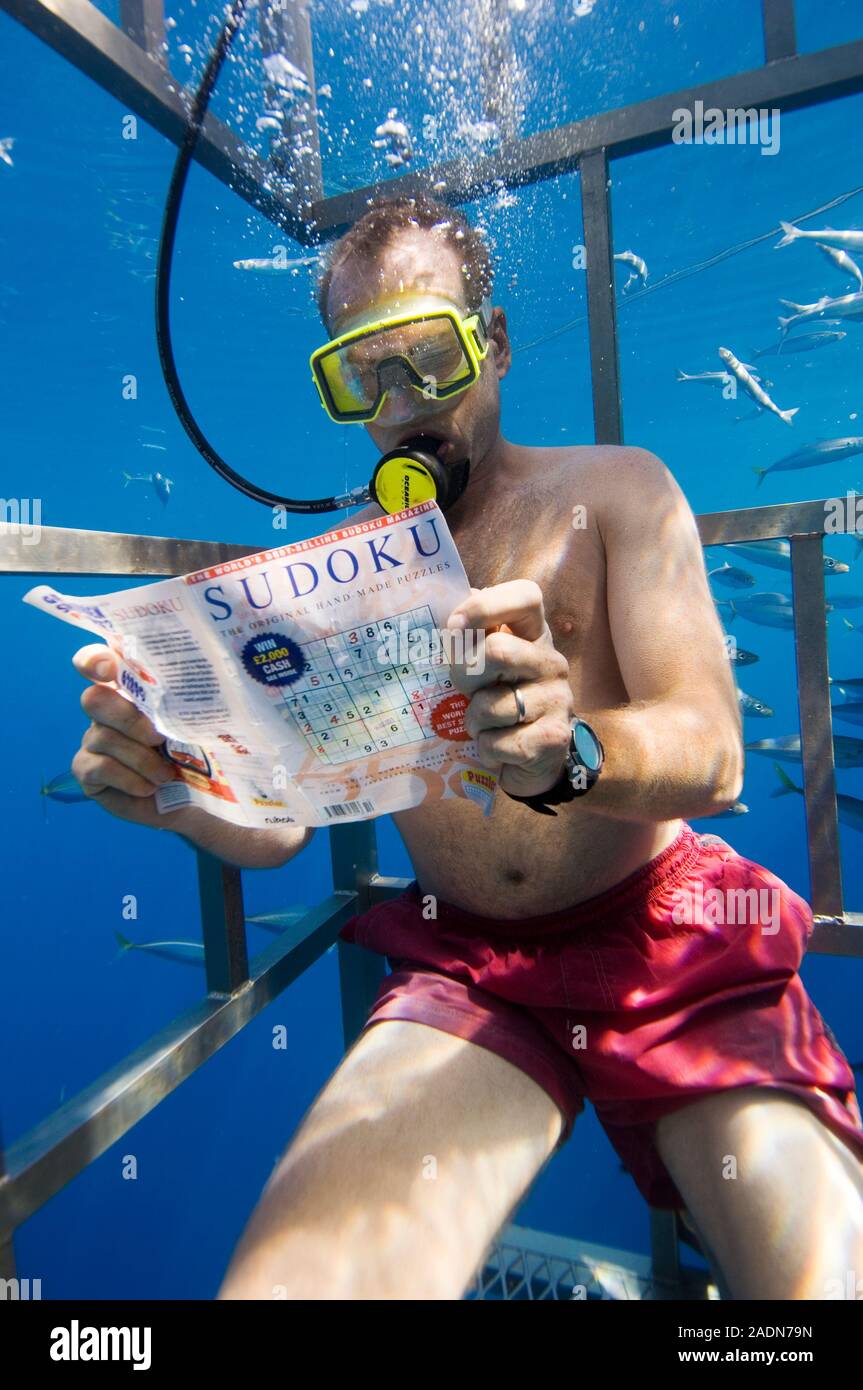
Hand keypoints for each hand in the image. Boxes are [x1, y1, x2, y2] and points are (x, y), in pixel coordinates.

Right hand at [71, 644, 181, 828]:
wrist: (192, 798)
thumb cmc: (196, 754)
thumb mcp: (196, 725)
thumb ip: (183, 704)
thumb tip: (188, 690)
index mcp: (131, 689)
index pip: (99, 662)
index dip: (95, 660)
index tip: (109, 669)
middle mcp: (106, 710)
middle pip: (94, 699)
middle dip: (129, 719)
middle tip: (158, 738)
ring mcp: (93, 740)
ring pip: (102, 737)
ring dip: (141, 759)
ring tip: (165, 775)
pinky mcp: (86, 770)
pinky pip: (100, 767)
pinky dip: (129, 779)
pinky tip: (149, 788)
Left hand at [445, 580, 573, 796]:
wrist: (532, 760)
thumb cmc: (498, 703)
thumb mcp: (484, 667)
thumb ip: (469, 639)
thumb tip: (448, 614)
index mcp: (534, 635)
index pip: (526, 596)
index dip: (486, 605)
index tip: (455, 624)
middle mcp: (552, 662)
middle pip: (498, 650)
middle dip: (465, 676)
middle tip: (464, 691)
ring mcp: (558, 699)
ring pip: (491, 705)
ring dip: (474, 721)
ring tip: (482, 725)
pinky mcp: (554, 738)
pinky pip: (498, 742)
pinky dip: (486, 749)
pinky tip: (496, 747)